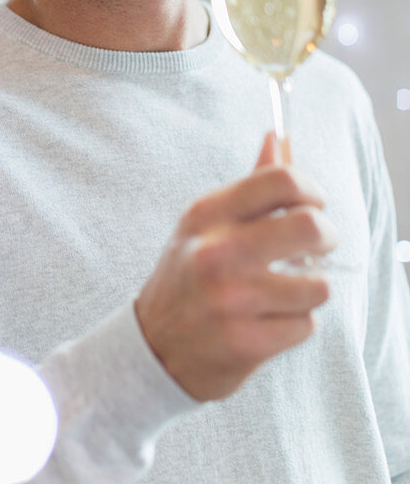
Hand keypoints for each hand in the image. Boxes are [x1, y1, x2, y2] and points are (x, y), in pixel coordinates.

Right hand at [134, 131, 338, 401]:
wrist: (155, 347)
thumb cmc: (189, 275)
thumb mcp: (206, 224)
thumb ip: (250, 184)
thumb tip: (278, 136)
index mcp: (208, 214)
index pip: (281, 181)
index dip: (311, 189)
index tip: (314, 203)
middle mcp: (217, 252)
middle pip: (311, 226)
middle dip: (327, 235)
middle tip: (319, 245)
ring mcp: (232, 299)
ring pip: (317, 284)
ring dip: (309, 290)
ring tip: (283, 292)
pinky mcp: (246, 341)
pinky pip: (306, 325)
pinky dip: (295, 325)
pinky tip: (268, 321)